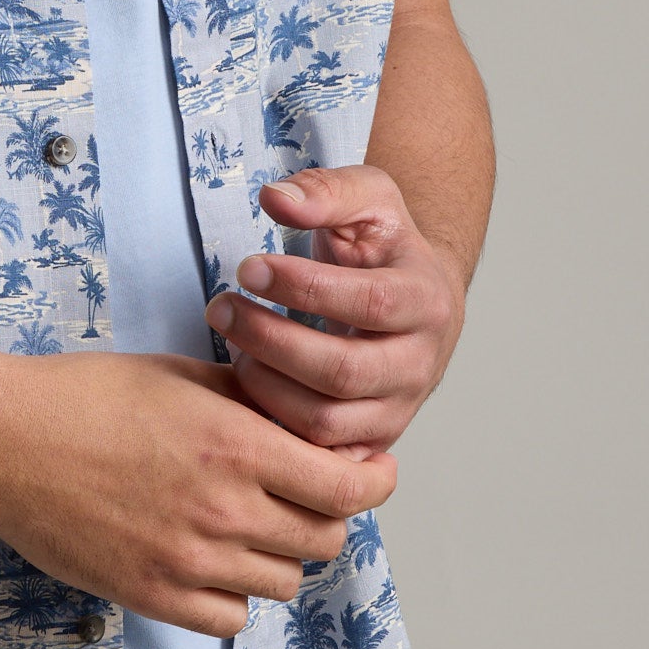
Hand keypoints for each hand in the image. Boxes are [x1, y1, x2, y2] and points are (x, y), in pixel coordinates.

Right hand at [0, 349, 397, 637]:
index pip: (351, 489)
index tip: (368, 472)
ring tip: (248, 524)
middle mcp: (225, 510)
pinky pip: (230, 618)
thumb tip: (305, 422)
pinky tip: (211, 560)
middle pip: (325, 540)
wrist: (2, 440)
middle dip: (326, 515)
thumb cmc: (85, 395)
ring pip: (283, 582)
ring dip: (279, 555)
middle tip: (301, 494)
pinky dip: (233, 594)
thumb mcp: (181, 376)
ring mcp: (188, 561)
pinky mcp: (152, 596)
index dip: (374, 481)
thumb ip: (252, 402)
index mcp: (239, 446)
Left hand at [206, 165, 465, 459]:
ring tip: (232, 346)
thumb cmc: (385, 246)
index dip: (302, 287)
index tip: (247, 268)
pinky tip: (248, 389)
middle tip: (221, 309)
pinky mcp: (372, 439)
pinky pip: (320, 457)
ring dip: (265, 387)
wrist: (418, 297)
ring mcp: (398, 409)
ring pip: (327, 422)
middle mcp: (420, 363)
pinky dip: (278, 431)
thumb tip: (275, 199)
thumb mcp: (368, 197)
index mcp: (427, 301)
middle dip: (270, 341)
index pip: (369, 303)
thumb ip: (325, 191)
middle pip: (343, 372)